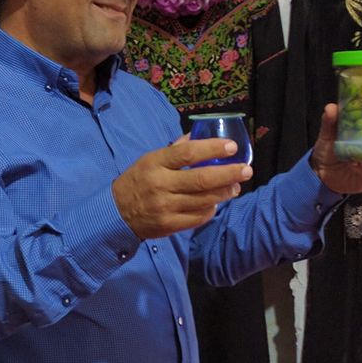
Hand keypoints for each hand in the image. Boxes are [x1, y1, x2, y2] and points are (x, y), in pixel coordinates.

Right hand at [112, 136, 250, 238]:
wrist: (115, 213)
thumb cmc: (137, 181)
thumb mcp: (149, 160)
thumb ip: (174, 150)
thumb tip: (199, 137)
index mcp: (155, 163)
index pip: (187, 153)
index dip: (212, 149)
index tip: (232, 147)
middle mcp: (160, 185)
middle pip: (201, 179)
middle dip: (228, 174)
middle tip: (246, 170)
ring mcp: (165, 207)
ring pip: (204, 199)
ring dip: (225, 193)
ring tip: (236, 186)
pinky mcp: (169, 225)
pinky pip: (198, 217)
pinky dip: (211, 209)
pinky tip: (216, 203)